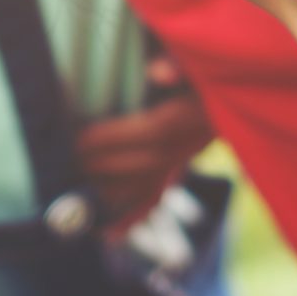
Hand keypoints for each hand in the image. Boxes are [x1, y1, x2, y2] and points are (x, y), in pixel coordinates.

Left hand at [76, 61, 215, 227]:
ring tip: (73, 192)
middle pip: (144, 165)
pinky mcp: (178, 168)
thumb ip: (180, 63)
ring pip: (146, 187)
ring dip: (110, 192)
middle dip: (102, 166)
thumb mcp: (199, 60)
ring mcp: (183, 161)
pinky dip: (132, 217)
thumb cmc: (207, 67)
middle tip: (64, 164)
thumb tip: (156, 72)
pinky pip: (156, 198)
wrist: (232, 88)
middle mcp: (189, 145)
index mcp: (193, 116)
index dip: (114, 139)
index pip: (152, 133)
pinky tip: (106, 235)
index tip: (80, 139)